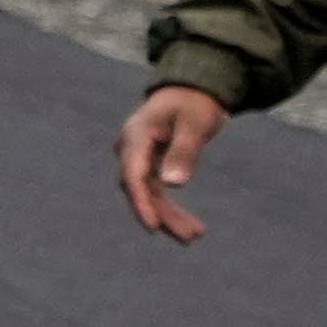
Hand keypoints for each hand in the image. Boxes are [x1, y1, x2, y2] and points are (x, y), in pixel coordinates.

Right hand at [117, 81, 227, 243]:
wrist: (191, 89)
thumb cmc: (194, 102)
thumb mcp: (195, 123)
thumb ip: (184, 151)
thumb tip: (174, 184)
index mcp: (136, 135)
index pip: (132, 174)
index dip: (141, 202)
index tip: (153, 226)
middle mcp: (131, 149)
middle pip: (140, 189)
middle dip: (163, 215)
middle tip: (189, 238)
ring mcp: (139, 159)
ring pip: (149, 195)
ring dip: (170, 216)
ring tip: (195, 236)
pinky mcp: (150, 165)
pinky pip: (157, 191)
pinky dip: (172, 208)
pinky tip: (190, 225)